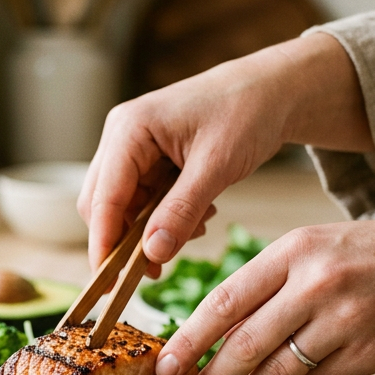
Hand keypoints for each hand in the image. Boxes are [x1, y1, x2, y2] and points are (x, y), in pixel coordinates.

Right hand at [77, 33, 371, 275]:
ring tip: (195, 228)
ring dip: (150, 229)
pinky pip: (143, 199)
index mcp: (129, 130)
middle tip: (156, 270)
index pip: (103, 198)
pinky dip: (164, 217)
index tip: (109, 284)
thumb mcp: (216, 166)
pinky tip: (198, 214)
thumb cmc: (246, 112)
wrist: (272, 89)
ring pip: (123, 206)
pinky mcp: (147, 158)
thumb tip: (151, 254)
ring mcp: (132, 147)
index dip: (104, 244)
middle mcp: (121, 137)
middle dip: (126, 240)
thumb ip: (181, 211)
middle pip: (102, 204)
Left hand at [154, 202, 374, 374]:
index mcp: (296, 249)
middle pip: (242, 341)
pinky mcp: (370, 353)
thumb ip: (276, 284)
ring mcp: (344, 319)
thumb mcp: (323, 247)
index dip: (189, 337)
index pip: (226, 298)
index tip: (165, 363)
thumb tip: (225, 332)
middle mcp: (316, 282)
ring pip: (275, 370)